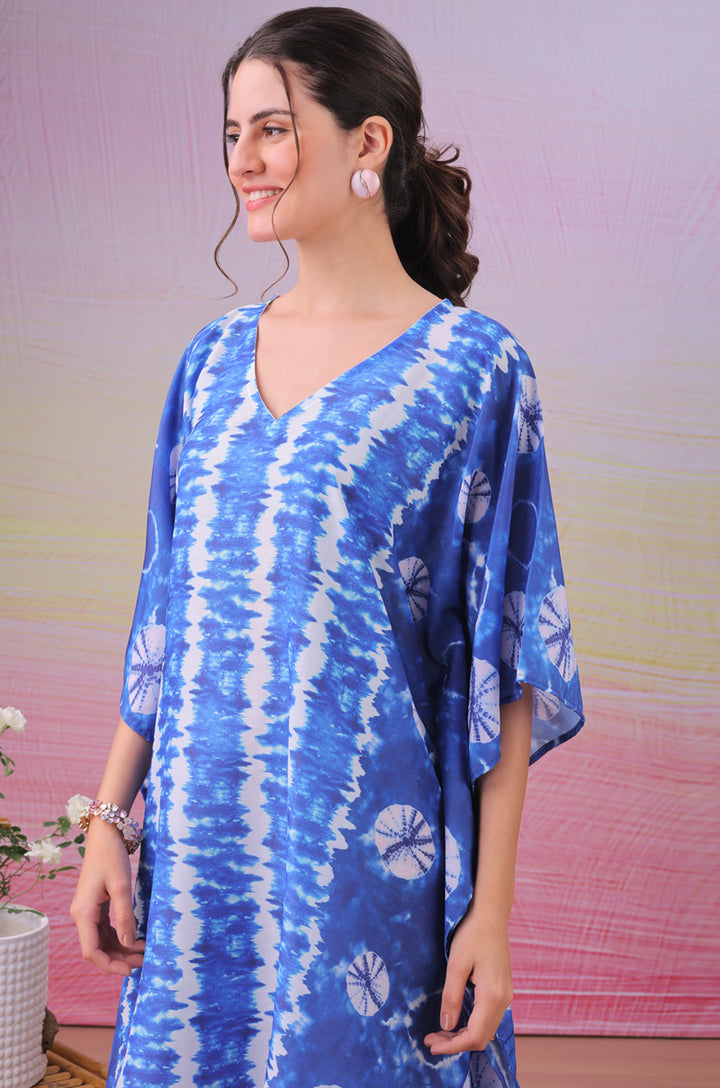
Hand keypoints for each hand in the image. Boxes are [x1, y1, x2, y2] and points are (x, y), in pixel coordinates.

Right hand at [70, 819, 144, 975]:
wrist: (105, 834)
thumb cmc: (111, 856)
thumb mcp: (121, 886)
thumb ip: (125, 916)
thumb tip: (128, 943)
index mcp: (83, 913)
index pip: (91, 952)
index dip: (109, 966)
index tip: (130, 971)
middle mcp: (82, 915)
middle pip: (97, 949)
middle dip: (118, 959)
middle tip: (144, 962)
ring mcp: (88, 912)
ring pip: (102, 941)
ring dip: (121, 949)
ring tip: (144, 953)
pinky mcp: (95, 907)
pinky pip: (106, 929)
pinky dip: (120, 936)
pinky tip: (136, 939)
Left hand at [423, 903, 511, 1054]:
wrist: (491, 914)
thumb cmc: (473, 934)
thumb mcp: (456, 964)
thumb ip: (452, 997)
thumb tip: (446, 1026)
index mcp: (493, 995)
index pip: (474, 1035)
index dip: (452, 1046)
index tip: (431, 1046)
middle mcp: (504, 1000)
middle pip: (481, 1037)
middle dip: (456, 1043)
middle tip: (431, 1039)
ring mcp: (505, 995)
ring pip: (486, 1029)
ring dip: (463, 1035)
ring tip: (439, 1032)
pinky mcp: (502, 990)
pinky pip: (488, 1017)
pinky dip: (471, 1024)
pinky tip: (455, 1019)